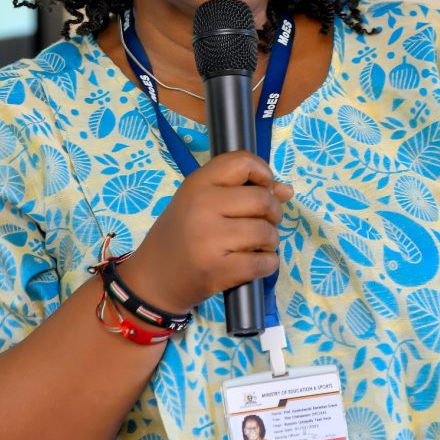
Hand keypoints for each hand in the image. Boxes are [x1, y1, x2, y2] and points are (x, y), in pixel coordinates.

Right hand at [118, 151, 292, 313]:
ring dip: (271, 241)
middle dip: (273, 213)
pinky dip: (268, 263)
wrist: (154, 279)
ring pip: (266, 232)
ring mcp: (209, 239)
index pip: (242, 161)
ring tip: (256, 245)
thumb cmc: (181, 235)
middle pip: (263, 199)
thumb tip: (286, 190)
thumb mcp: (202, 204)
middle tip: (262, 222)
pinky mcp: (218, 270)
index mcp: (197, 184)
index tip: (262, 188)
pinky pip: (264, 262)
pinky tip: (255, 263)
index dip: (263, 173)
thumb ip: (242, 191)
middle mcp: (202, 206)